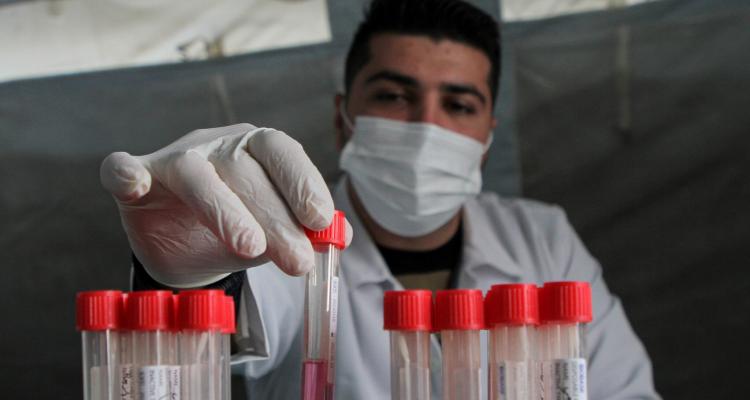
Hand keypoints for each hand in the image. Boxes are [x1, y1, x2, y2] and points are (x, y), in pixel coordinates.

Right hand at [100, 123, 351, 286]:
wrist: (183, 243)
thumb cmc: (236, 227)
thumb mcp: (272, 232)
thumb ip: (302, 229)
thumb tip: (341, 235)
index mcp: (254, 149)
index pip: (281, 152)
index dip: (302, 182)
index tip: (320, 220)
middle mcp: (216, 146)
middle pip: (245, 171)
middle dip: (275, 218)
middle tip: (297, 261)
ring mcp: (173, 159)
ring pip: (195, 173)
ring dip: (223, 209)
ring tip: (250, 249)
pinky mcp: (135, 178)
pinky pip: (123, 168)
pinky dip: (127, 174)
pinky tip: (136, 184)